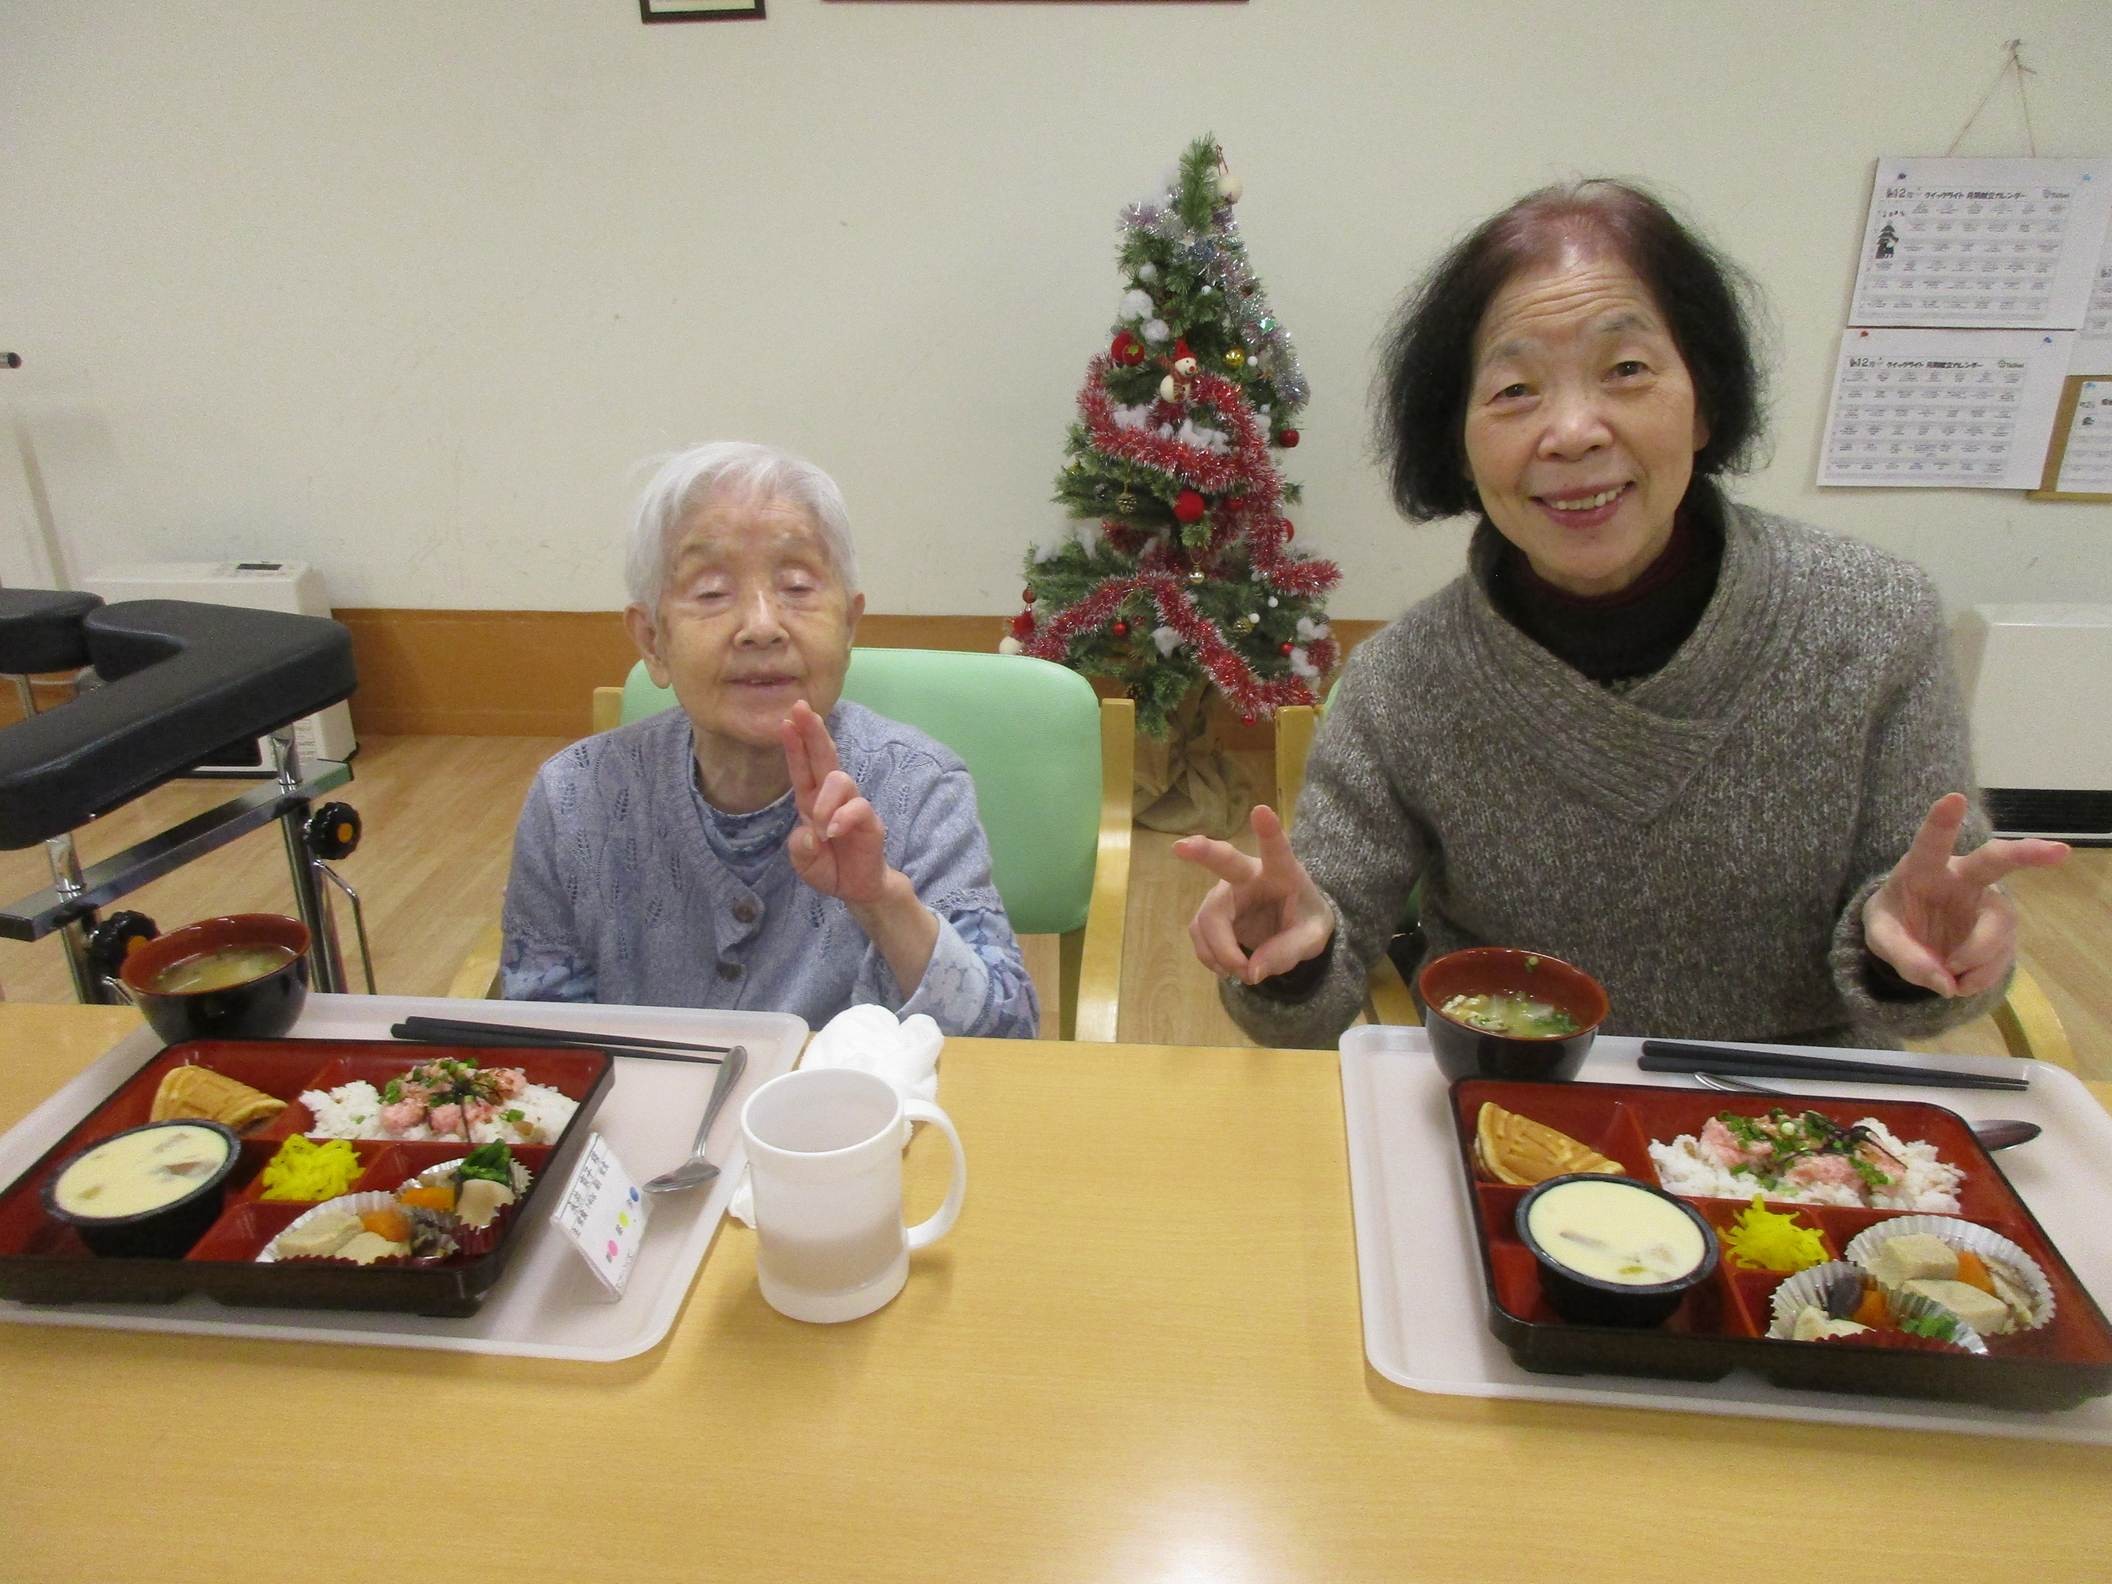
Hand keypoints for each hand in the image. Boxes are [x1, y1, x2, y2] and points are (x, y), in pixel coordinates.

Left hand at [782, 700, 889, 904]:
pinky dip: (842, 818)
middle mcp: (831, 798)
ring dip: (825, 802)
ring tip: (821, 828)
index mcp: (810, 801)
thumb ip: (800, 849)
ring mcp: (852, 806)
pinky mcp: (870, 821)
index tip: (785, 720)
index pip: (802, 767)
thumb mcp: (804, 862)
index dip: (795, 745)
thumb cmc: (828, 867)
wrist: (856, 889)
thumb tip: (810, 833)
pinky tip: (834, 832)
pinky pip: (858, 808)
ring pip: (839, 780)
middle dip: (812, 731)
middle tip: (800, 707)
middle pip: (823, 757)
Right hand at [1173, 804, 1334, 985]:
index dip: (1269, 832)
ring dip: (1220, 950)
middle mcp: (1248, 875)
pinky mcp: (1211, 913)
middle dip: (1203, 852)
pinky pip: (1200, 934)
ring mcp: (1225, 892)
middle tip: (1181, 847)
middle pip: (1223, 863)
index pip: (1277, 850)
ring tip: (1242, 972)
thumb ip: (1286, 952)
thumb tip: (1251, 971)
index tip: (1261, 811)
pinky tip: (1227, 967)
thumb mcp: (1312, 938)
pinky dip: (1211, 957)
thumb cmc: (1305, 919)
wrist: (1292, 925)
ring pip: (1209, 918)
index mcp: (1282, 871)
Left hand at [1863, 793, 2068, 996]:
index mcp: (1923, 868)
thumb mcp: (1880, 938)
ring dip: (1977, 957)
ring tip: (1950, 977)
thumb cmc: (1894, 921)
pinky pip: (2002, 956)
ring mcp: (1987, 903)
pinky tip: (1961, 983)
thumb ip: (1903, 956)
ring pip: (2000, 925)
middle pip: (1996, 861)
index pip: (1931, 843)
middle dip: (2026, 854)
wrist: (1910, 941)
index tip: (1954, 798)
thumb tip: (1944, 981)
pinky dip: (1980, 976)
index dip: (1942, 822)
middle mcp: (1962, 878)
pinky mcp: (2001, 931)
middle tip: (2059, 851)